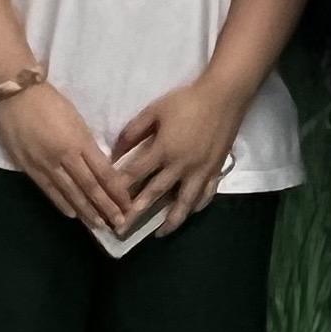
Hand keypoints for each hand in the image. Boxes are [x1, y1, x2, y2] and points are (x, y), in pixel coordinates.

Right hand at [0, 79, 138, 230]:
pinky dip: (62, 203)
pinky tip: (72, 214)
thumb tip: (100, 166)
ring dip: (87, 211)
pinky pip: (49, 190)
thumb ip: (88, 145)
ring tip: (99, 225)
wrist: (13, 94)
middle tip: (120, 224)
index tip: (128, 205)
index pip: (104, 173)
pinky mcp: (28, 168)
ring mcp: (45, 164)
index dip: (117, 192)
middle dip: (106, 208)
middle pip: (90, 188)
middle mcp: (64, 157)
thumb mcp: (77, 119)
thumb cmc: (48, 101)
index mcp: (80, 141)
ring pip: (71, 193)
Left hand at [109, 72, 247, 234]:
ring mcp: (200, 172)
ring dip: (170, 221)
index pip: (135, 174)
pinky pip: (206, 195)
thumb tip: (115, 152)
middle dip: (137, 214)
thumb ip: (133, 132)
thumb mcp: (154, 110)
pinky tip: (189, 212)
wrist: (224, 97)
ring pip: (184, 203)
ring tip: (159, 234)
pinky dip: (197, 206)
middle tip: (123, 230)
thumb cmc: (186, 101)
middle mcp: (180, 167)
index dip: (119, 188)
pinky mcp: (215, 171)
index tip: (106, 201)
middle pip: (155, 194)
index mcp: (163, 150)